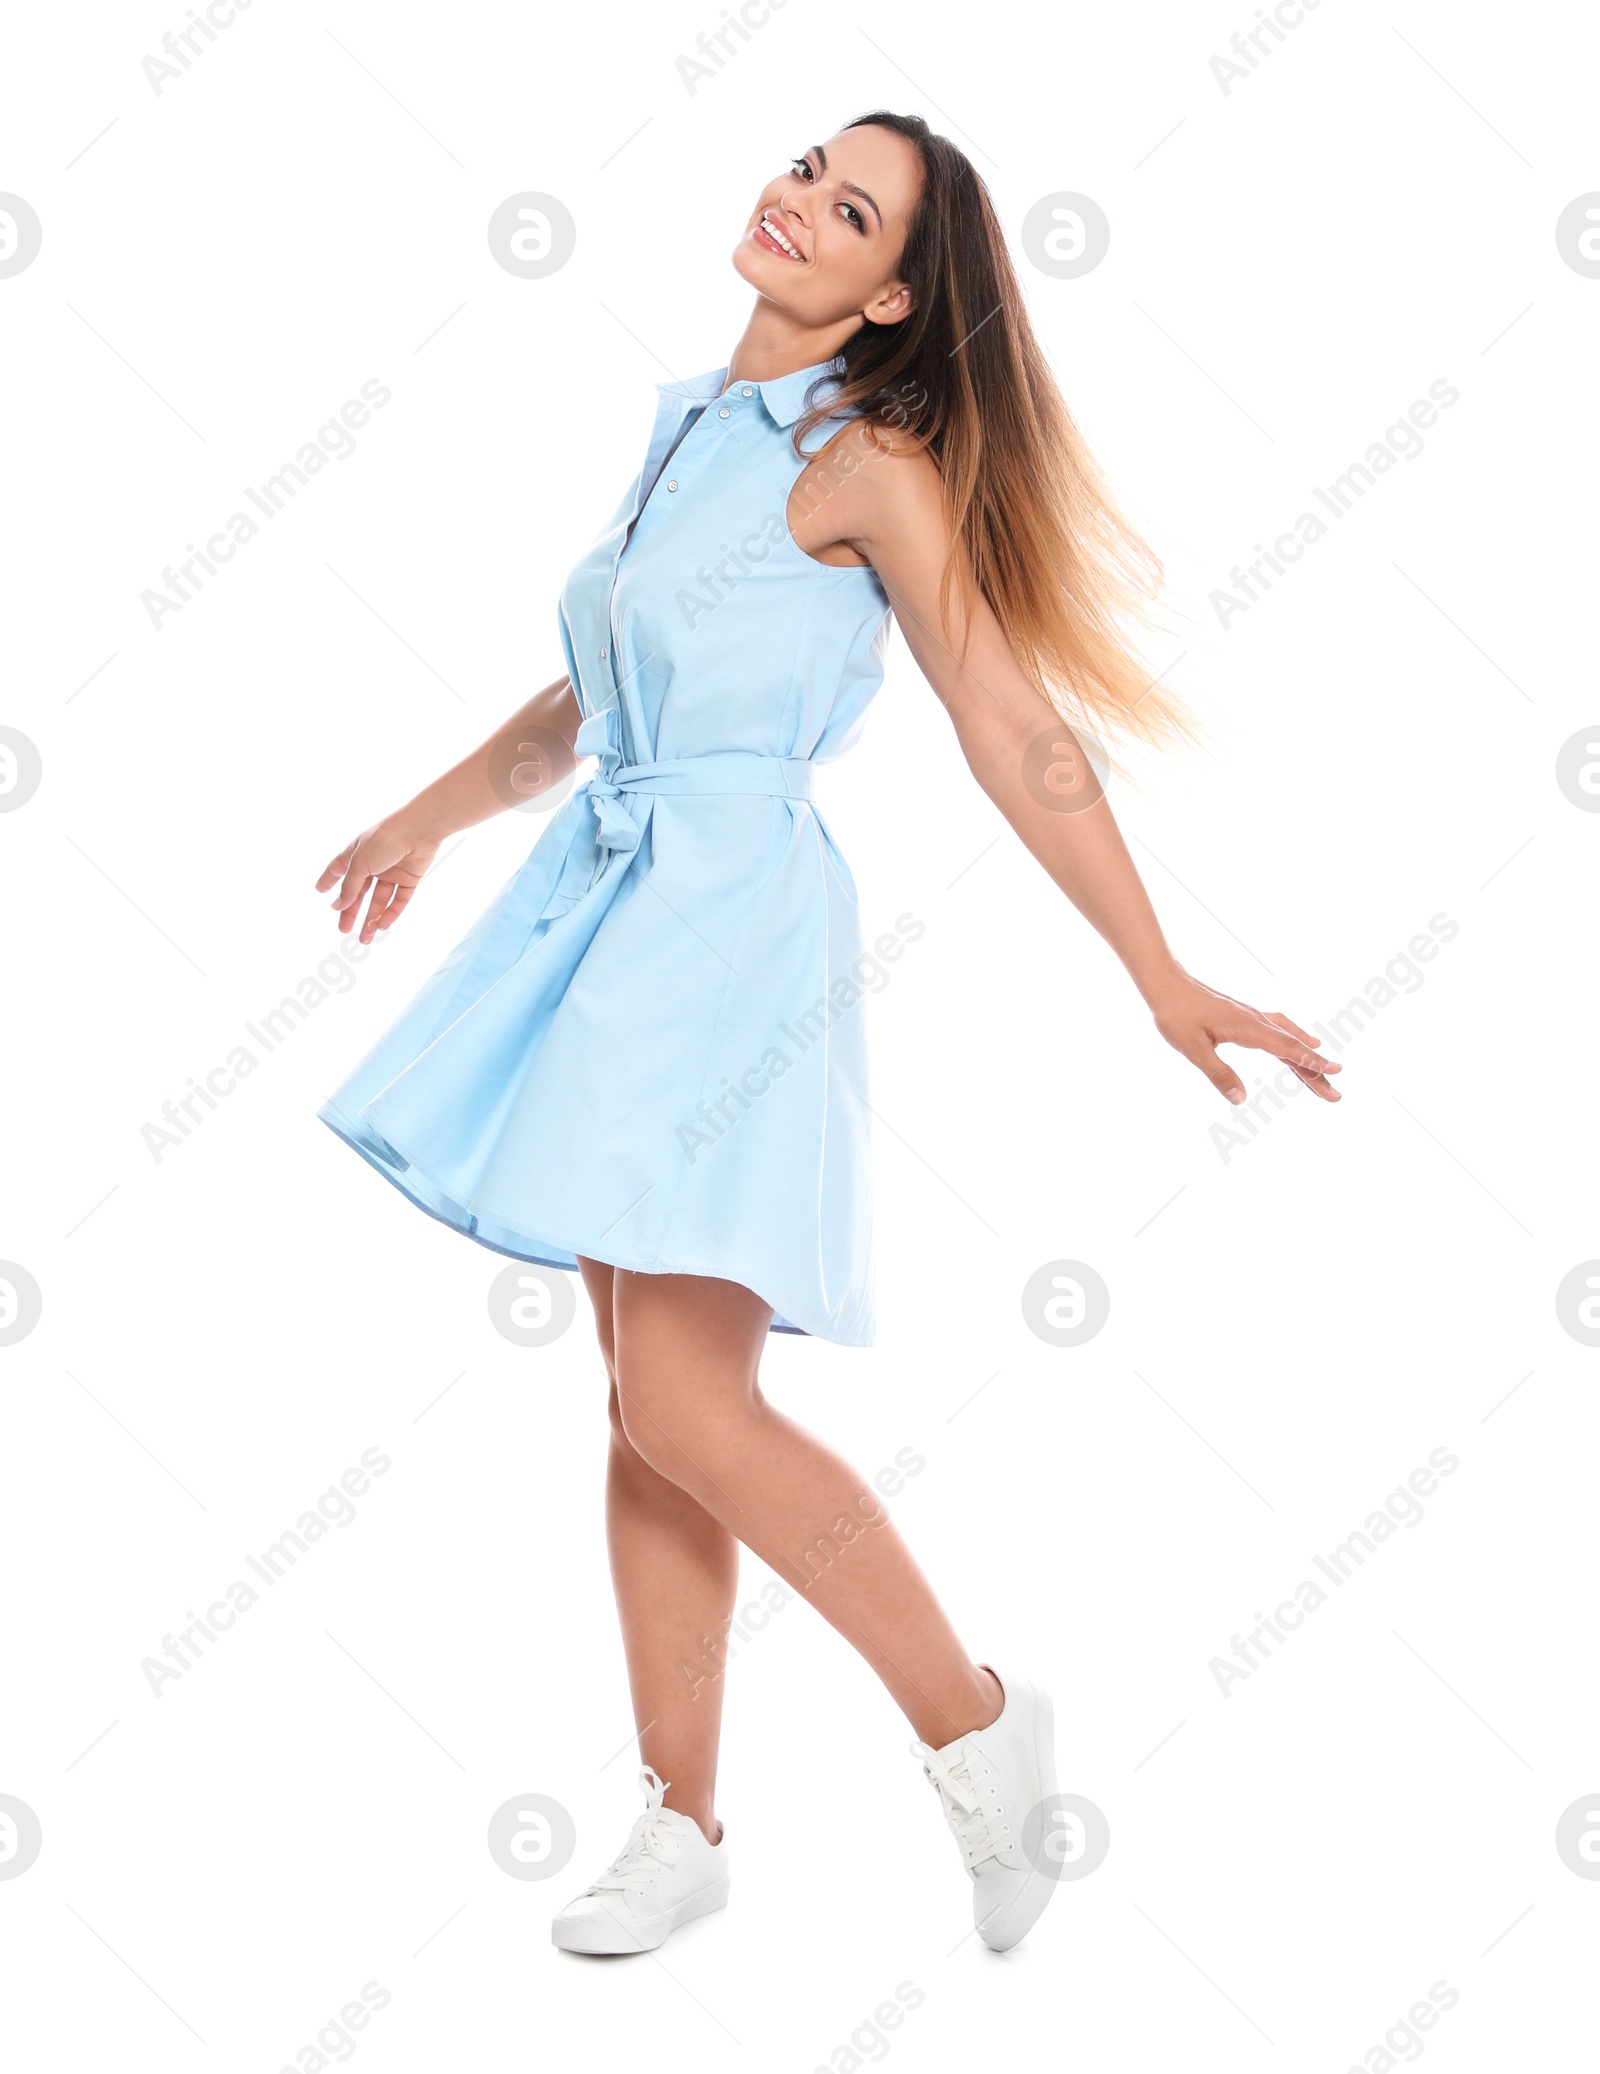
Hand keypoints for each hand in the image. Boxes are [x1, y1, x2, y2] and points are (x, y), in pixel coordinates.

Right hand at [316, 814, 441, 943]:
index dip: (328, 879)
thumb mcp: (360, 864)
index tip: (320, 890)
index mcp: (356, 853)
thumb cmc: (385, 839)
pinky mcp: (409, 878)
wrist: (419, 831)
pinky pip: (399, 900)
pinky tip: (382, 926)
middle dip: (351, 911)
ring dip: (371, 919)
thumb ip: (349, 886)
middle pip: (359, 892)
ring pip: (379, 900)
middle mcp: (373, 863)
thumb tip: (338, 905)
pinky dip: (391, 913)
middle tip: (343, 929)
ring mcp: (391, 871)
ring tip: (364, 938)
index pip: (338, 868)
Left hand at [1147, 969, 1341, 1105]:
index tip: (1335, 1072)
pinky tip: (1306, 1041)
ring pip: (1289, 1039)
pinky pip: (1280, 1029)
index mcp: (1247, 1028)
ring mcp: (1253, 1017)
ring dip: (1308, 1057)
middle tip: (1336, 1094)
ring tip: (1328, 1073)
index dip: (1311, 1062)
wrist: (1166, 985)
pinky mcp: (1246, 1017)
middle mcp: (1256, 1021)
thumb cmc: (1176, 1015)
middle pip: (1293, 1048)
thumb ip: (1218, 1074)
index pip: (1286, 1050)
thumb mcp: (1193, 1048)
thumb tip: (1241, 1100)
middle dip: (1316, 1070)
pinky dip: (1296, 1038)